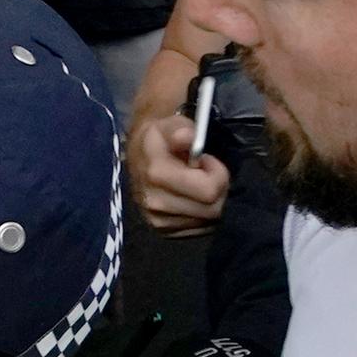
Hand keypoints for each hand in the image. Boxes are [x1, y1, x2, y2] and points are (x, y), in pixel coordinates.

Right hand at [127, 111, 230, 236]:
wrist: (139, 157)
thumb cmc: (161, 139)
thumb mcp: (171, 124)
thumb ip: (181, 129)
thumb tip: (187, 137)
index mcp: (156, 174)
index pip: (209, 191)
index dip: (217, 173)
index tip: (206, 161)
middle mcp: (154, 203)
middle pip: (212, 210)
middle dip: (218, 190)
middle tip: (207, 174)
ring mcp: (158, 221)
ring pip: (208, 221)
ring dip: (211, 203)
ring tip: (198, 184)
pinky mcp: (163, 232)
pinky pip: (200, 229)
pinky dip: (203, 214)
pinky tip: (193, 198)